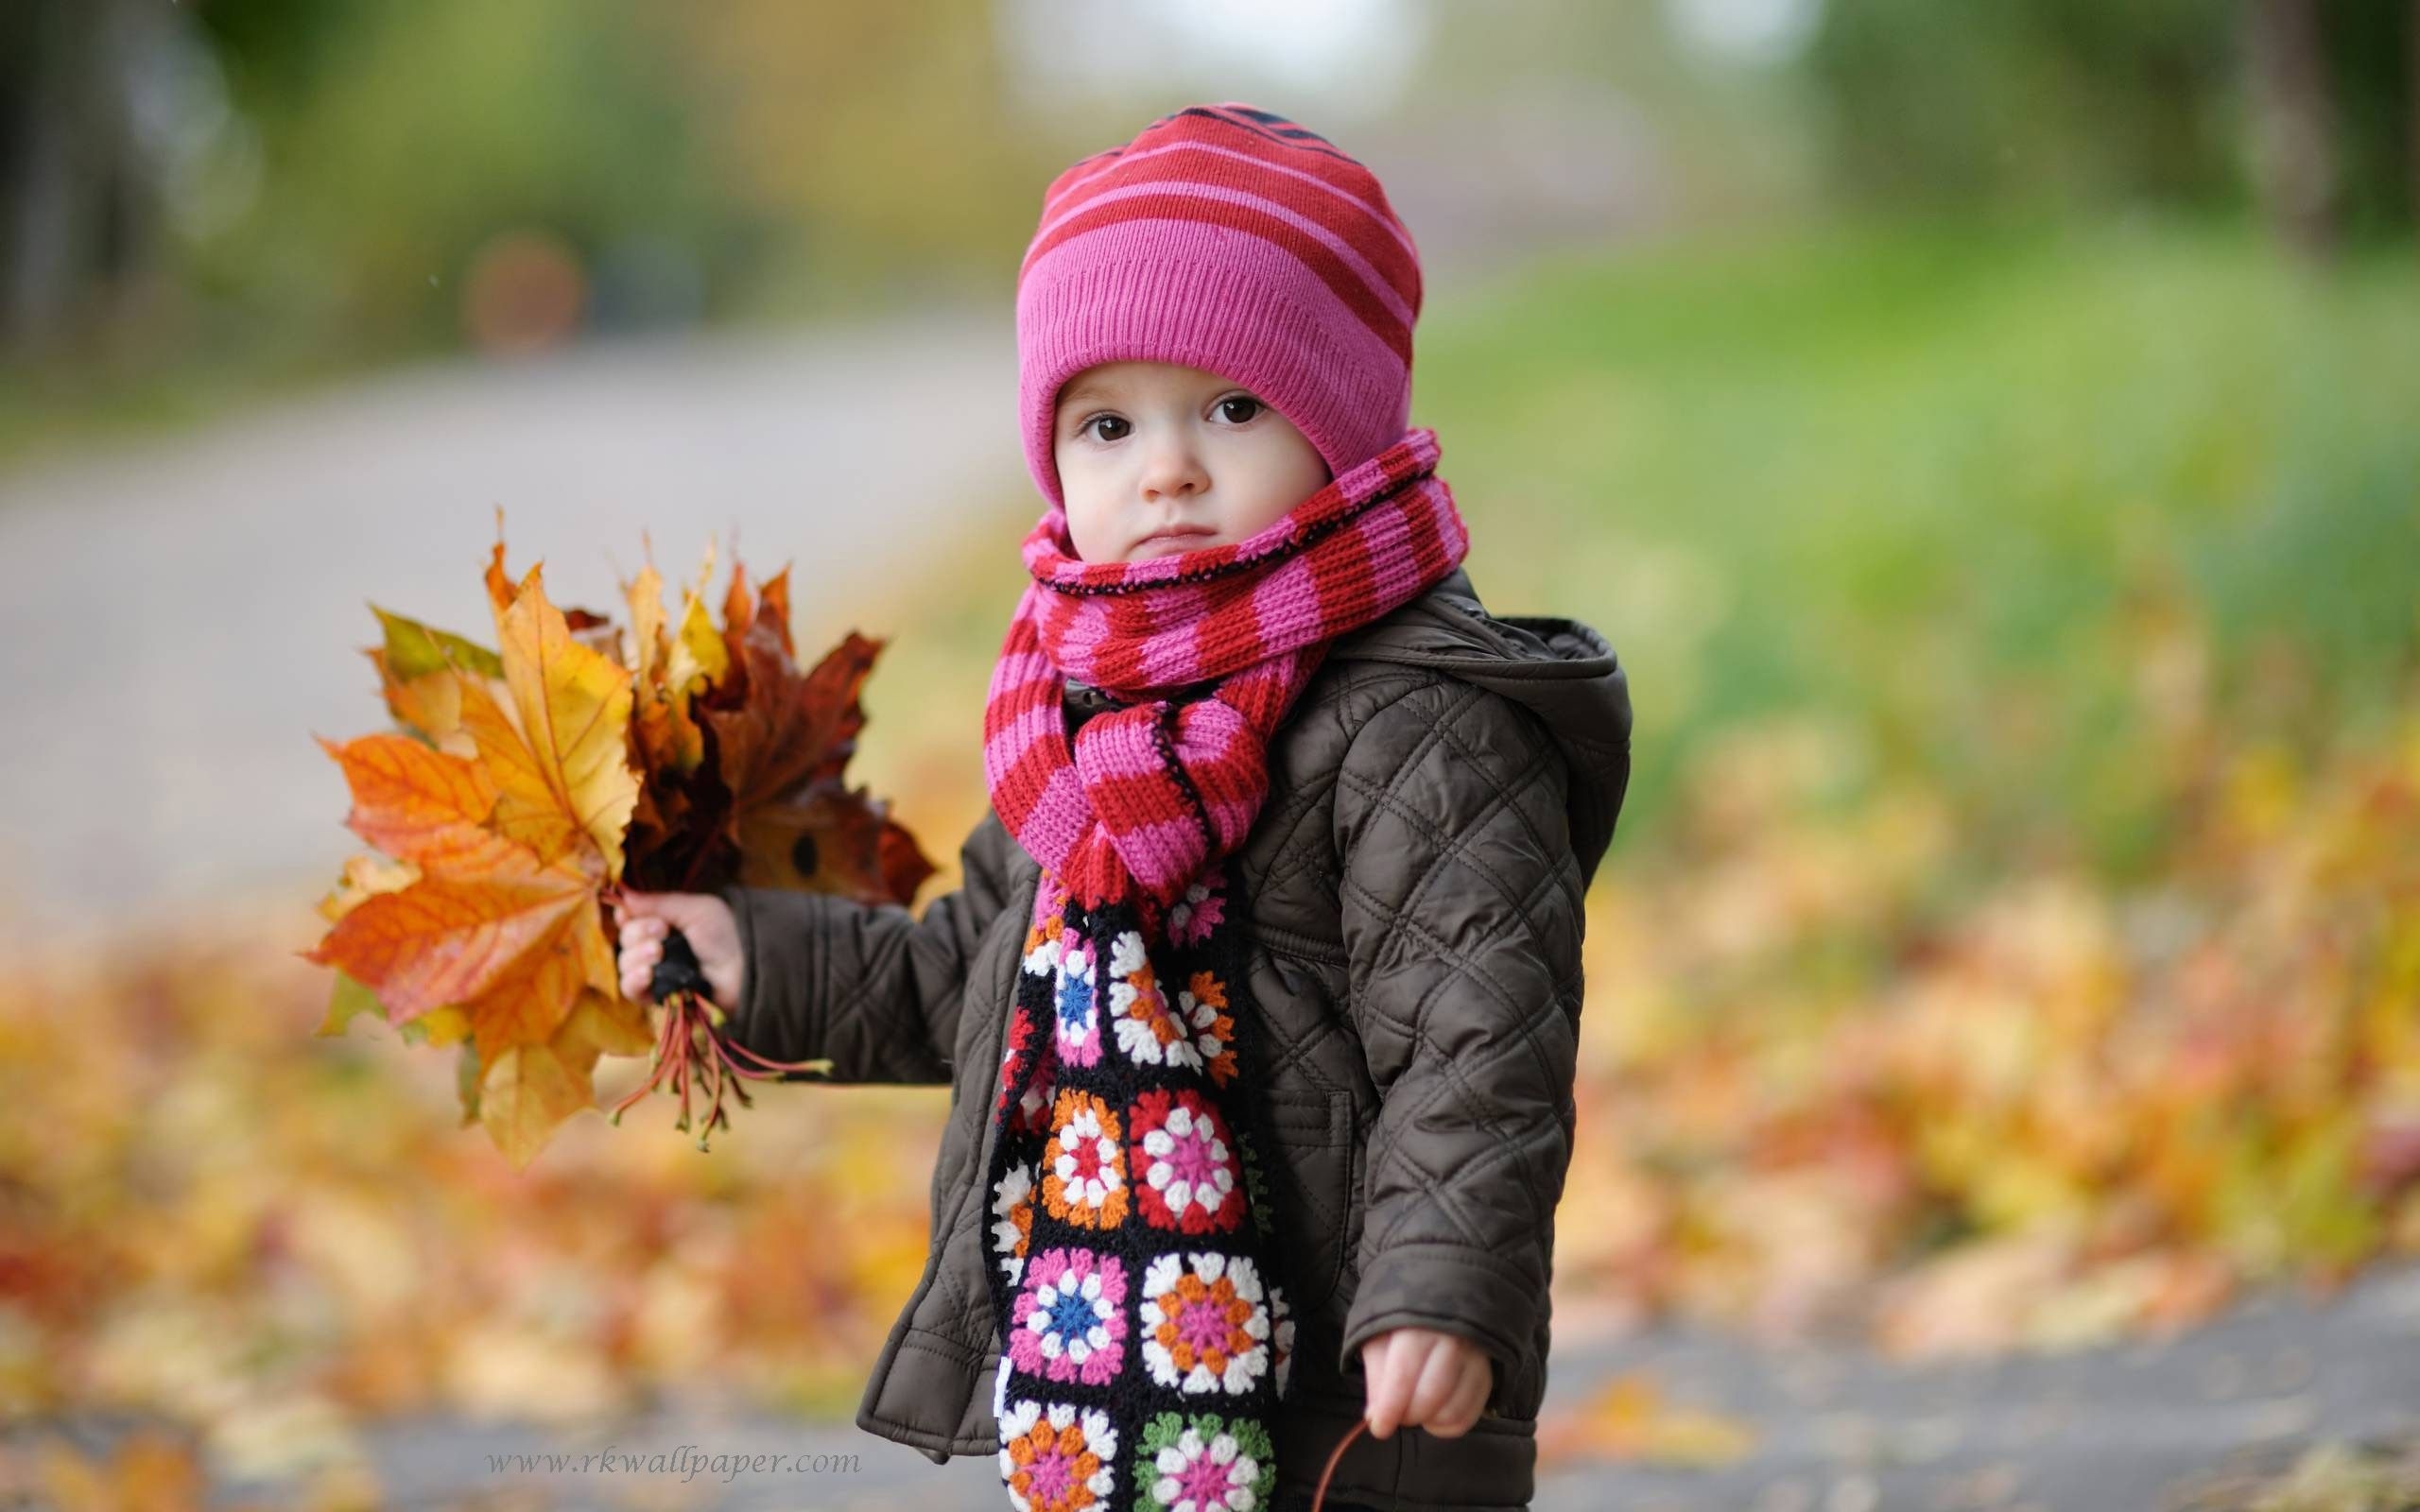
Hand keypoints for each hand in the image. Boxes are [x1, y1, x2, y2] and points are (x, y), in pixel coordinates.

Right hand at [613, 889, 743, 1008]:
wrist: (746, 968)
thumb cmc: (727, 934)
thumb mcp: (695, 909)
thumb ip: (658, 903)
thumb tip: (622, 893)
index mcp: (665, 923)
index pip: (630, 919)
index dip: (625, 916)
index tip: (627, 914)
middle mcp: (657, 947)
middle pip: (626, 940)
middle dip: (638, 933)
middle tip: (662, 931)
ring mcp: (658, 973)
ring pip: (626, 964)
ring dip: (637, 956)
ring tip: (659, 953)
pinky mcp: (660, 996)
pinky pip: (632, 991)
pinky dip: (634, 980)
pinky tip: (647, 974)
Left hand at [1358, 1326, 1492, 1439]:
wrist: (1443, 1303)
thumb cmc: (1404, 1326)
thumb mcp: (1379, 1339)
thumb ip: (1376, 1377)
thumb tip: (1376, 1417)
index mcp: (1419, 1327)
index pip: (1404, 1375)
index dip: (1390, 1408)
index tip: (1379, 1427)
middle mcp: (1453, 1341)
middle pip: (1430, 1397)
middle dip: (1408, 1415)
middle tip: (1397, 1413)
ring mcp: (1475, 1360)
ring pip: (1452, 1412)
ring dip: (1427, 1421)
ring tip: (1416, 1408)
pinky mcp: (1487, 1377)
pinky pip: (1468, 1418)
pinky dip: (1447, 1426)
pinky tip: (1434, 1414)